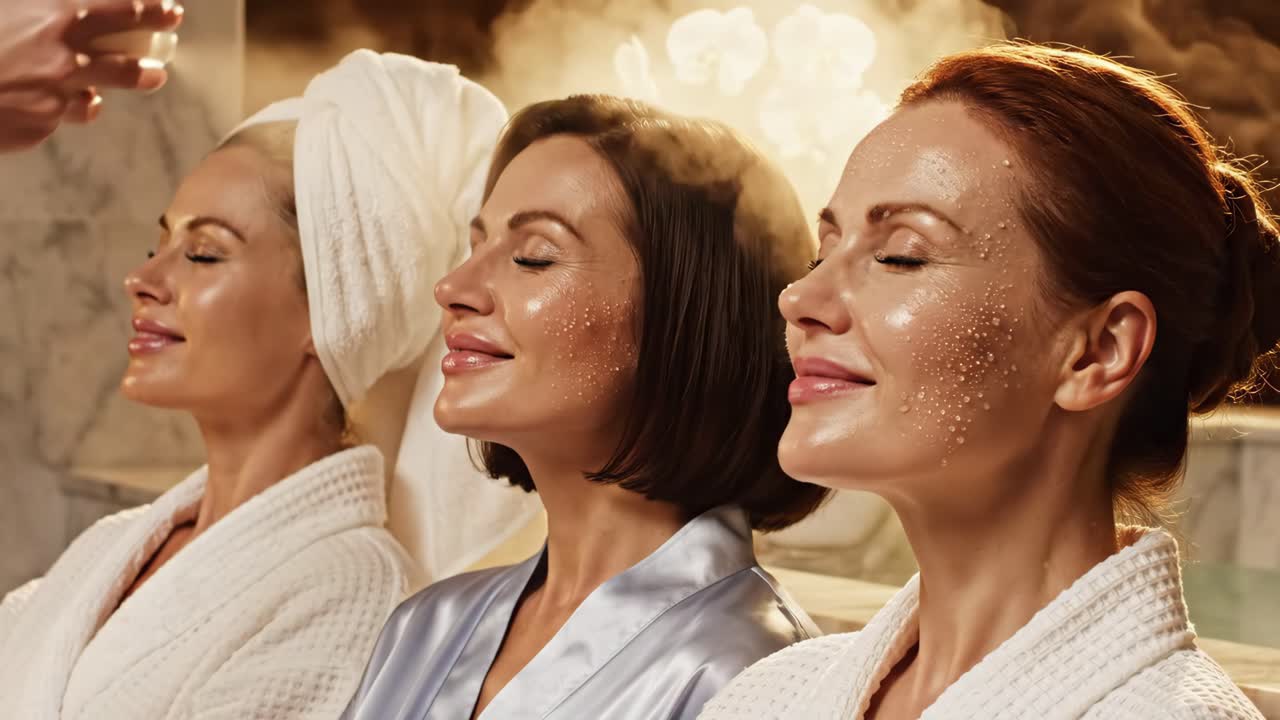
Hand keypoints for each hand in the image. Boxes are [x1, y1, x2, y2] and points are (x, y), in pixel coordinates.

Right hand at [0, 0, 183, 152]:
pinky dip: (62, 104)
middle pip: (126, 64)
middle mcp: (65, 57)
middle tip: (161, 65)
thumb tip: (75, 7)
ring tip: (146, 79)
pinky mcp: (43, 123)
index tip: (172, 11)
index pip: (121, 12)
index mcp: (58, 17)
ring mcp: (56, 94)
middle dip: (149, 65)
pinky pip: (63, 112)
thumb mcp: (9, 6)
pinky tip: (53, 97)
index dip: (151, 12)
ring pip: (95, 92)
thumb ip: (42, 7)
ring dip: (120, 86)